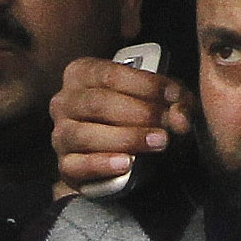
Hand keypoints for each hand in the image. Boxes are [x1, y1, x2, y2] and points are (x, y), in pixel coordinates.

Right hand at [51, 55, 191, 196]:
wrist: (123, 156)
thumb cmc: (138, 117)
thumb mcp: (160, 100)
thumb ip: (175, 101)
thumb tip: (180, 117)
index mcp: (82, 74)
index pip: (109, 75)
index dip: (144, 84)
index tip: (172, 95)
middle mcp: (64, 101)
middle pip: (97, 103)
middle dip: (137, 113)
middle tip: (167, 124)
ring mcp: (60, 134)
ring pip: (84, 134)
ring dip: (125, 138)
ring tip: (157, 143)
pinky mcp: (64, 166)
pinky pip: (78, 165)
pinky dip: (102, 164)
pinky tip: (126, 164)